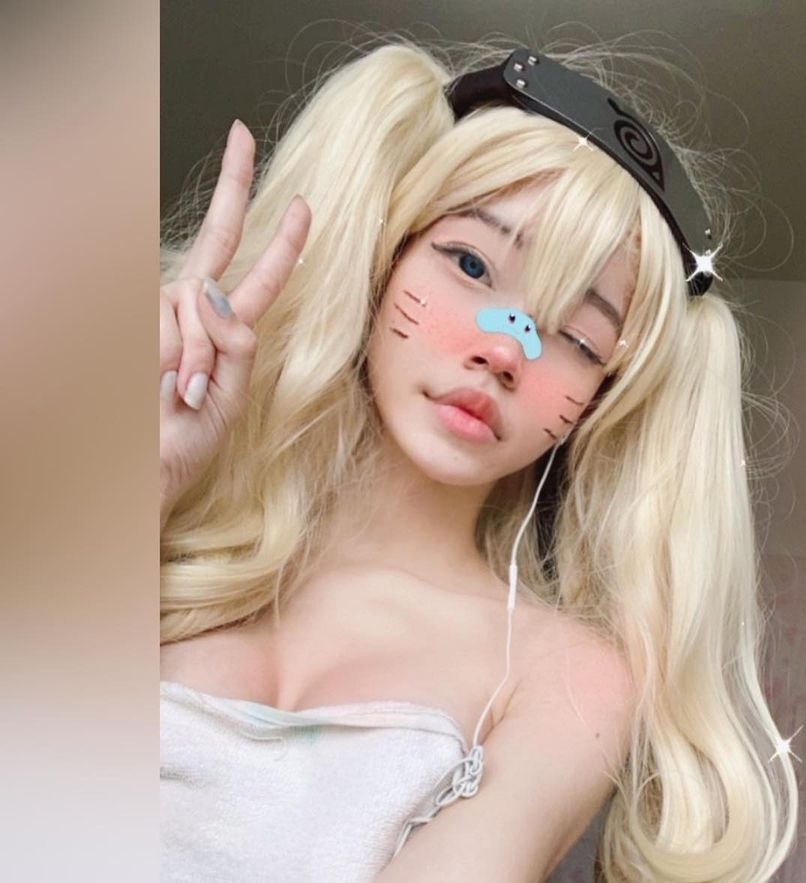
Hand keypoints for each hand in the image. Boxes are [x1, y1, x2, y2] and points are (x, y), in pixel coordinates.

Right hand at [160, 120, 310, 522]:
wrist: (147, 468)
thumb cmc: (187, 443)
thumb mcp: (229, 400)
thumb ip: (235, 348)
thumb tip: (215, 294)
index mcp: (228, 333)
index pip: (258, 276)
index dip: (282, 240)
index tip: (302, 201)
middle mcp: (194, 312)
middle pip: (220, 241)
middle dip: (235, 186)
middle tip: (241, 133)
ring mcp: (166, 313)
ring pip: (200, 302)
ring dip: (202, 356)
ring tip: (188, 396)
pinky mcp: (144, 321)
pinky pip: (178, 326)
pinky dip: (182, 360)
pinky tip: (172, 386)